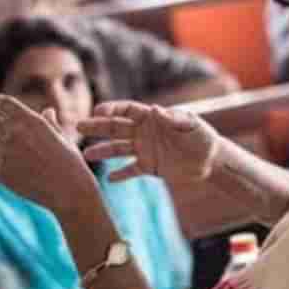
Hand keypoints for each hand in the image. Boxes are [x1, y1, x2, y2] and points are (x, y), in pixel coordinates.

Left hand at [0, 93, 97, 212]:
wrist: (70, 190)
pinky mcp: (3, 174)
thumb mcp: (62, 137)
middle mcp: (15, 133)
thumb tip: (48, 111)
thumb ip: (50, 124)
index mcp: (29, 120)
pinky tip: (0, 172)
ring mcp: (7, 153)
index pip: (3, 103)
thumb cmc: (70, 163)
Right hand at [78, 102, 219, 184]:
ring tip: (85, 156)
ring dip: (102, 151)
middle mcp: (143, 132)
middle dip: (96, 127)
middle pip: (115, 128)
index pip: (126, 111)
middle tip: (77, 127)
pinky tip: (107, 179)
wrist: (211, 159)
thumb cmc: (202, 136)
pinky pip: (130, 170)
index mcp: (151, 118)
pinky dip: (120, 175)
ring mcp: (144, 150)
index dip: (112, 109)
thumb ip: (173, 118)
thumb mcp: (190, 125)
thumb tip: (154, 110)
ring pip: (118, 149)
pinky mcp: (149, 167)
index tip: (97, 111)